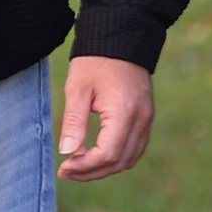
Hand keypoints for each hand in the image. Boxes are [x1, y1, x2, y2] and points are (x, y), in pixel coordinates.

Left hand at [58, 56, 154, 180]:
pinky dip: (115, 158)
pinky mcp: (146, 117)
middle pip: (119, 162)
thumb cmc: (95, 62)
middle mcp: (141, 119)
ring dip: (104, 168)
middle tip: (66, 172)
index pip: (107, 154)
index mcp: (124, 112)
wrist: (121, 40)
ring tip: (77, 167)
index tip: (64, 166)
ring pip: (129, 159)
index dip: (85, 166)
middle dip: (92, 172)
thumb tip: (67, 152)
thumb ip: (74, 121)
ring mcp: (147, 119)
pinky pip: (134, 148)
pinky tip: (94, 156)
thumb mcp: (77, 88)